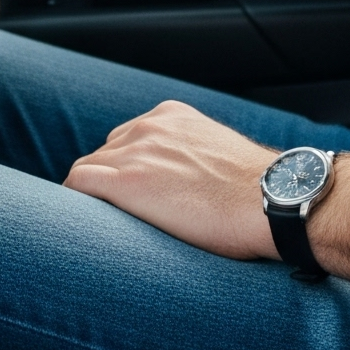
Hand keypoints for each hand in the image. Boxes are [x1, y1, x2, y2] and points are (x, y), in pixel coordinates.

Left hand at [69, 103, 349, 299]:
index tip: (131, 200)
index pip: (126, 140)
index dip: (124, 173)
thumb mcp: (223, 158)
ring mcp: (136, 151)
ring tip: (99, 231)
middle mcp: (150, 127)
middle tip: (117, 222)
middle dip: (108, 184)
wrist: (275, 201)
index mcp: (172, 117)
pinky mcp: (127, 181)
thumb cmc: (260, 193)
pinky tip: (80, 229)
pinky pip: (78, 184)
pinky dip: (74, 205)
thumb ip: (195, 160)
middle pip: (105, 154)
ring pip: (88, 170)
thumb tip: (193, 187)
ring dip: (92, 198)